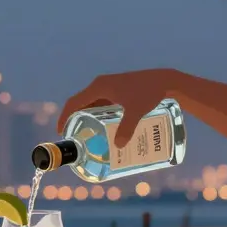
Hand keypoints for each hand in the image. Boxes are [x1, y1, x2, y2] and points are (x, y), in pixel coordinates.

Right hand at [57, 68, 180, 148]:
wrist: (165, 81)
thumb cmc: (149, 92)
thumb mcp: (137, 111)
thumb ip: (127, 128)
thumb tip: (118, 146)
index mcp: (99, 87)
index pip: (74, 103)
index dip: (64, 117)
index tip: (61, 132)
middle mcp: (101, 85)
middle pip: (80, 104)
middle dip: (75, 121)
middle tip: (74, 138)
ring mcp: (109, 87)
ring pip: (91, 104)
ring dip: (86, 118)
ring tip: (86, 135)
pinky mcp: (117, 90)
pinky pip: (101, 103)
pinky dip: (97, 115)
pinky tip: (103, 127)